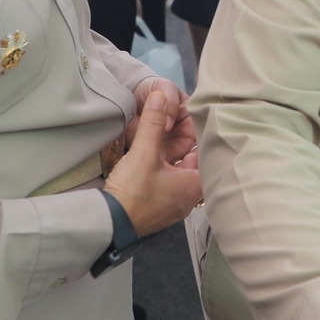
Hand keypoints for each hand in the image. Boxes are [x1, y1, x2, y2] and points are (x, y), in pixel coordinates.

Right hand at [103, 87, 200, 235]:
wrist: (110, 223)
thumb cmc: (133, 191)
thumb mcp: (144, 152)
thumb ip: (153, 123)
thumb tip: (160, 96)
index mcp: (195, 186)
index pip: (208, 155)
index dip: (201, 136)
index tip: (194, 121)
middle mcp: (191, 198)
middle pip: (195, 164)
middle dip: (187, 145)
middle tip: (178, 125)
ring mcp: (176, 206)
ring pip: (181, 174)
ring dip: (175, 157)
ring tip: (166, 138)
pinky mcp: (161, 209)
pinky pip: (170, 184)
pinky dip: (166, 170)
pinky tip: (156, 160)